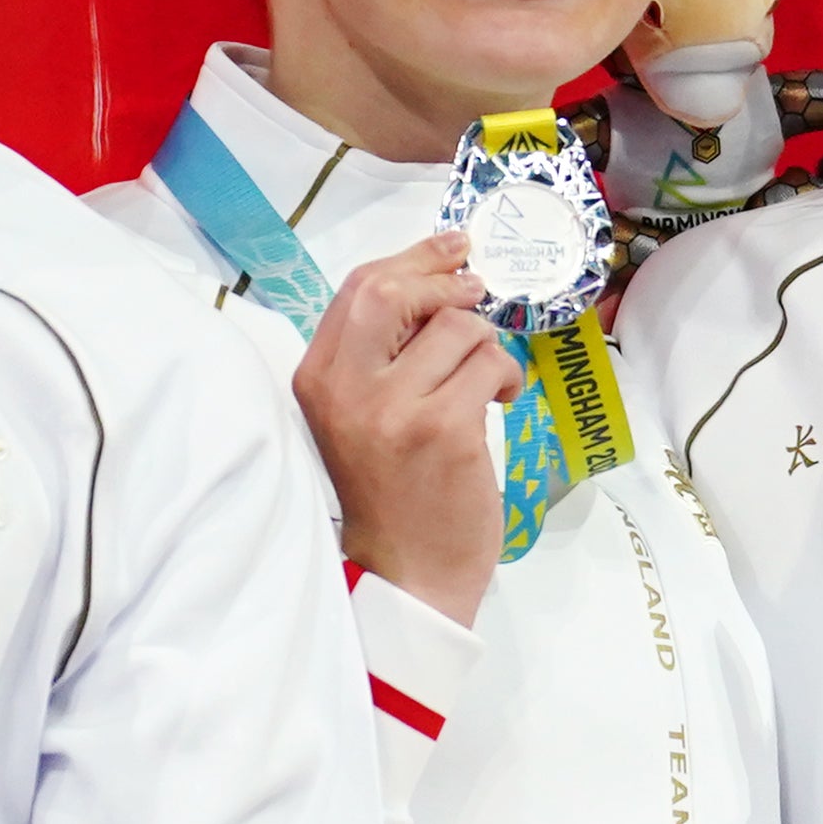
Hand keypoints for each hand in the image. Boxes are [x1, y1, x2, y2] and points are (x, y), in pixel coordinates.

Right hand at [291, 234, 520, 622]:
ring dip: (486, 346)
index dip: (412, 261)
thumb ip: (381, 356)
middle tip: (476, 289)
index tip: (453, 249)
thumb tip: (438, 283)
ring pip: (457, 328)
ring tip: (484, 382)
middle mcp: (346, 389)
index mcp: (317, 380)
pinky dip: (505, 375)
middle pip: (393, 291)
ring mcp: (394, 409)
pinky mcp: (443, 429)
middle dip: (445, 280)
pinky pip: (489, 364)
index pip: (358, 290)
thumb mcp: (360, 416)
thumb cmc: (390, 493)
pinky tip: (498, 402)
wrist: (406, 574)